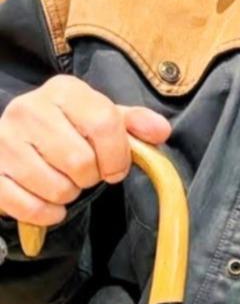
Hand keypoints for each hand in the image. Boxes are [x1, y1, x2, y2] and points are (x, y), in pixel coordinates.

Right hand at [0, 75, 170, 226]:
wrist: (22, 137)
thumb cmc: (71, 127)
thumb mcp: (105, 117)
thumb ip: (136, 123)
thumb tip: (160, 132)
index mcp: (63, 90)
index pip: (104, 124)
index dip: (118, 155)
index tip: (116, 168)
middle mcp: (28, 110)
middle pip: (80, 161)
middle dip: (91, 177)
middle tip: (85, 174)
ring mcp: (3, 141)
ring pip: (56, 187)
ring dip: (69, 194)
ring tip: (65, 181)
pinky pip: (28, 206)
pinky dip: (47, 213)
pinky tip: (50, 203)